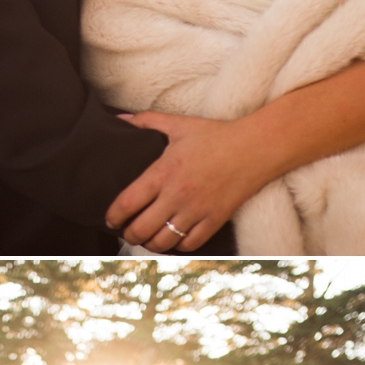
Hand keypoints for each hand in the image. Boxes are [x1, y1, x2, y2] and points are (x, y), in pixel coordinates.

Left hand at [106, 119, 249, 250]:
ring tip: (147, 238)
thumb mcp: (179, 124)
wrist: (255, 148)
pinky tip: (172, 238)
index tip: (110, 220)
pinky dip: (177, 245)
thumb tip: (119, 119)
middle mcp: (177, 195)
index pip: (127, 203)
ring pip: (163, 241)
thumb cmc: (215, 135)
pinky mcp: (214, 220)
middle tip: (126, 231)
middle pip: (141, 229)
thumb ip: (146, 121)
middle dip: (128, 234)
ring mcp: (196, 211)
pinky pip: (189, 244)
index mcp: (163, 172)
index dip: (113, 217)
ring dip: (150, 243)